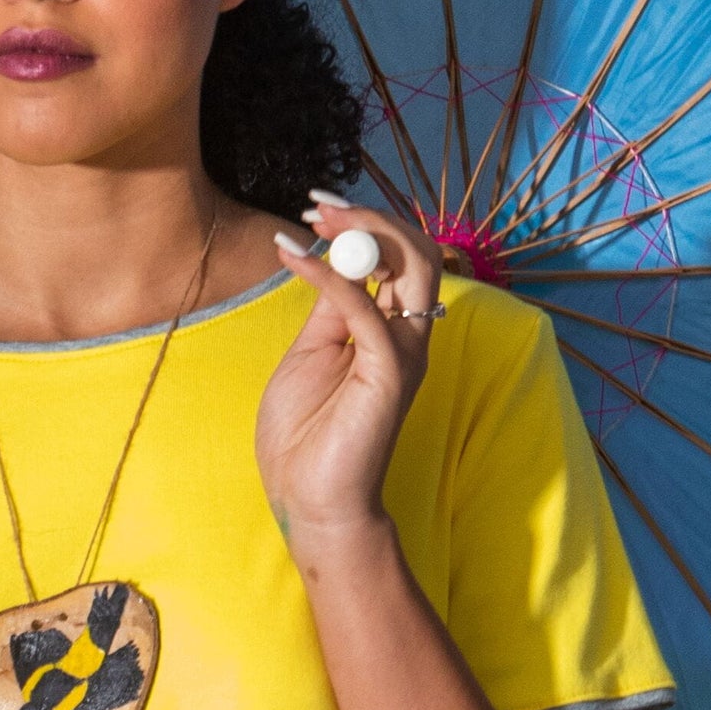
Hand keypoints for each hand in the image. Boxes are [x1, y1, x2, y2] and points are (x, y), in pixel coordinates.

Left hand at [255, 194, 440, 553]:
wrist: (311, 503)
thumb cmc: (306, 438)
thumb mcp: (309, 355)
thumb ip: (328, 309)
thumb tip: (326, 257)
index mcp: (390, 331)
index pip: (397, 259)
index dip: (363, 225)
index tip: (318, 207)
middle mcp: (406, 337)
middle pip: (416, 251)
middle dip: (370, 218)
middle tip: (320, 206)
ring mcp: (403, 353)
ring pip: (414, 265)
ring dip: (366, 232)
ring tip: (318, 219)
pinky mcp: (389, 373)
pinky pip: (366, 306)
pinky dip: (330, 274)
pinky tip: (295, 259)